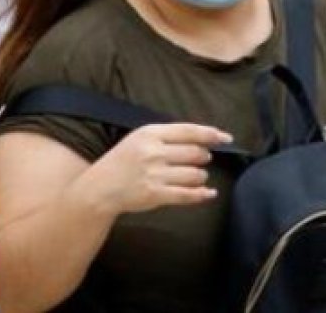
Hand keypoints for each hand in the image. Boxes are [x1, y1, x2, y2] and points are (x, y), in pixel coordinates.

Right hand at [82, 123, 231, 215]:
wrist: (100, 187)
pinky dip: (202, 194)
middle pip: (196, 152)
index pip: (188, 131)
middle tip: (202, 159)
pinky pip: (188, 194)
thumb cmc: (122, 161)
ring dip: (200, 176)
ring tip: (193, 176)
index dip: (211, 134)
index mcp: (149, 133)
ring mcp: (155, 174)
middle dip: (204, 156)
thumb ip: (167, 137)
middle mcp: (153, 152)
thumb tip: (203, 141)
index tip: (226, 138)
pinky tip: (208, 193)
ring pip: (195, 174)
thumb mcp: (138, 139)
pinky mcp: (156, 194)